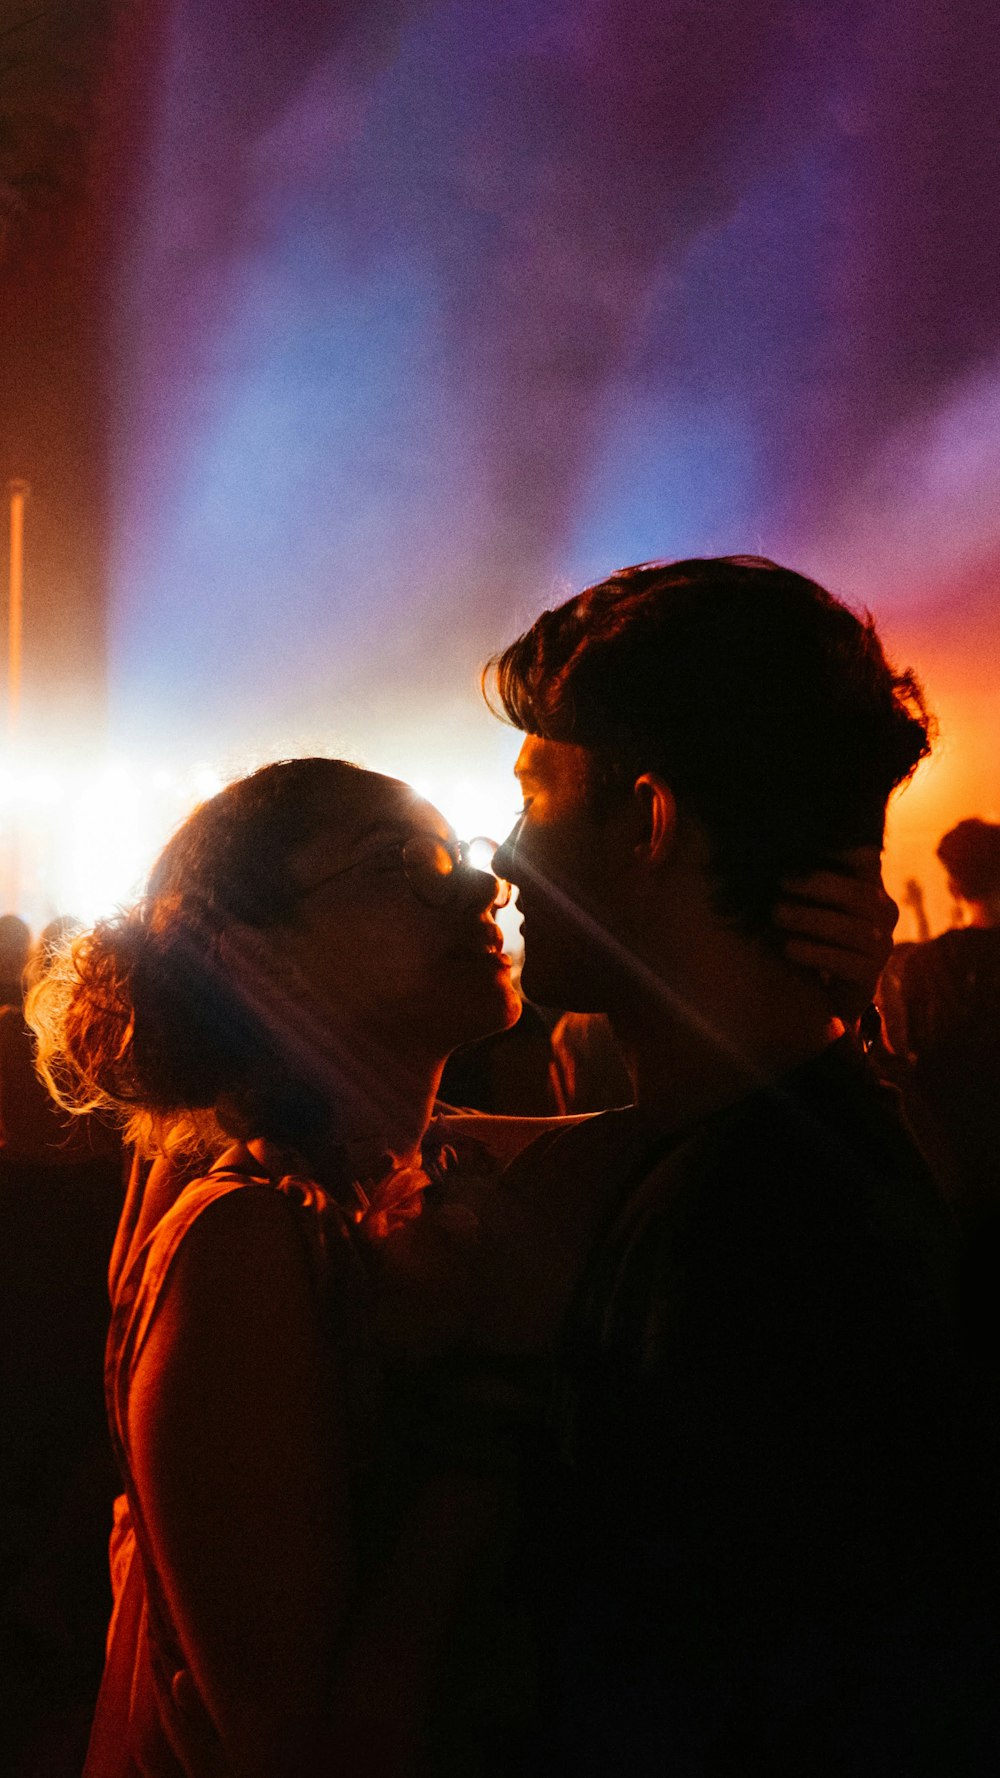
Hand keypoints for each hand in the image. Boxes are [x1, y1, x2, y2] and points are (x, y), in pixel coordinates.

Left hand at [774, 847, 897, 1023]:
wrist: (829, 990)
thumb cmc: (815, 933)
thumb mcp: (814, 902)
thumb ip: (806, 878)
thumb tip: (774, 850)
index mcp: (871, 887)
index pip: (867, 860)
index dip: (844, 851)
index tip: (807, 846)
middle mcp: (884, 913)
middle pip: (860, 894)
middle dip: (819, 885)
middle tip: (782, 882)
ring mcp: (881, 946)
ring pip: (853, 930)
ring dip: (811, 919)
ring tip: (777, 914)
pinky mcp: (869, 976)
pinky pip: (846, 963)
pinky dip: (815, 953)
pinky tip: (788, 948)